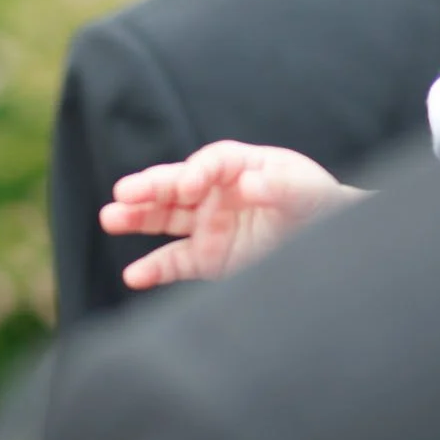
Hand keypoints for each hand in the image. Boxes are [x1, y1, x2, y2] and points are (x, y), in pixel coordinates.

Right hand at [99, 140, 357, 289]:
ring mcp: (207, 225)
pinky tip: (134, 276)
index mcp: (239, 165)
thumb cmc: (317, 203)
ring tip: (109, 218)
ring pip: (165, 219)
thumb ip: (280, 187)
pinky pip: (175, 262)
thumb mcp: (308, 191)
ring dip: (137, 218)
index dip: (197, 172)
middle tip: (123, 193)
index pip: (210, 163)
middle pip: (175, 186)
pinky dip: (154, 269)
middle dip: (149, 188)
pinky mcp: (207, 258)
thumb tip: (247, 184)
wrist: (330, 242)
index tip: (188, 186)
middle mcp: (215, 193)